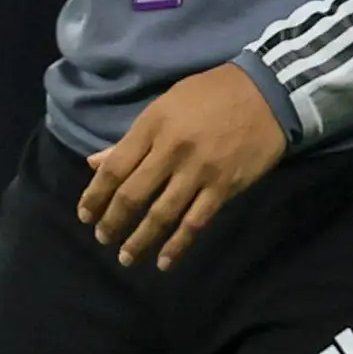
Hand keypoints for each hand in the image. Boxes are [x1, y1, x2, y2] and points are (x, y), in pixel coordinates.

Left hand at [78, 65, 288, 269]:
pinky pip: (196, 221)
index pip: (115, 168)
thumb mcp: (165, 104)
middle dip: (112, 222)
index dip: (95, 195)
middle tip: (102, 238)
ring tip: (126, 257)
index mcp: (152, 126)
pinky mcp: (224, 186)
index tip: (84, 215)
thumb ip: (131, 138)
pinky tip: (164, 261)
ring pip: (161, 214)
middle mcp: (171, 150)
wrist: (267, 92)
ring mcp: (199, 171)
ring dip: (140, 240)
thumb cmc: (211, 95)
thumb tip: (95, 164)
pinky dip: (178, 244)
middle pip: (133, 195)